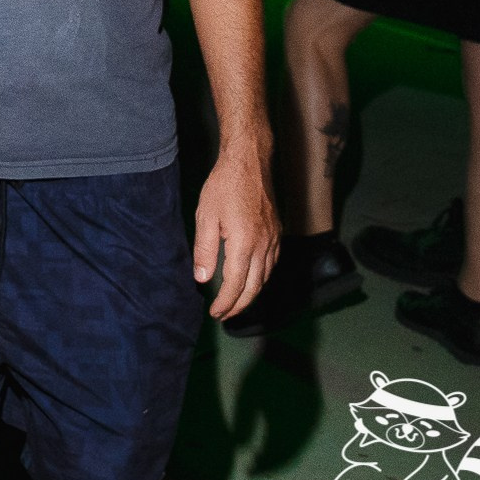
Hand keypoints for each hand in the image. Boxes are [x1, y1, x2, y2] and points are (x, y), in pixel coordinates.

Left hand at [193, 153, 277, 319]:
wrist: (249, 164)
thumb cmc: (224, 187)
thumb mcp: (205, 217)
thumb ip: (204, 250)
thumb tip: (202, 279)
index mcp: (244, 243)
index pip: (235, 284)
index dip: (226, 302)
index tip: (216, 313)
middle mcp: (264, 246)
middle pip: (255, 287)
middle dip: (240, 305)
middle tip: (225, 315)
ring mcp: (274, 240)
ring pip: (266, 277)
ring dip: (252, 294)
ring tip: (235, 302)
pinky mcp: (278, 233)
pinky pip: (272, 264)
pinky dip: (261, 278)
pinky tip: (251, 280)